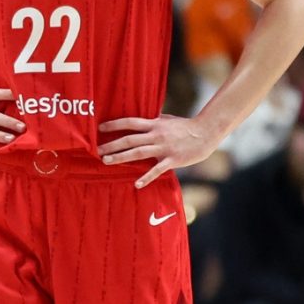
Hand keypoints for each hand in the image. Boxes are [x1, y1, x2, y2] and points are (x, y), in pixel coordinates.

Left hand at [99, 114, 218, 189]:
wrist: (205, 133)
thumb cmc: (185, 126)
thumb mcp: (167, 120)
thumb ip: (154, 120)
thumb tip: (142, 119)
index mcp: (154, 124)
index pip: (130, 122)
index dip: (115, 125)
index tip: (100, 128)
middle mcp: (156, 135)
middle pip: (130, 139)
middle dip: (112, 145)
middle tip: (97, 151)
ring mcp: (164, 148)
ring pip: (138, 153)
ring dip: (121, 157)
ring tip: (107, 162)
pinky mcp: (172, 160)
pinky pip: (157, 170)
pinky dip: (146, 177)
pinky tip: (136, 184)